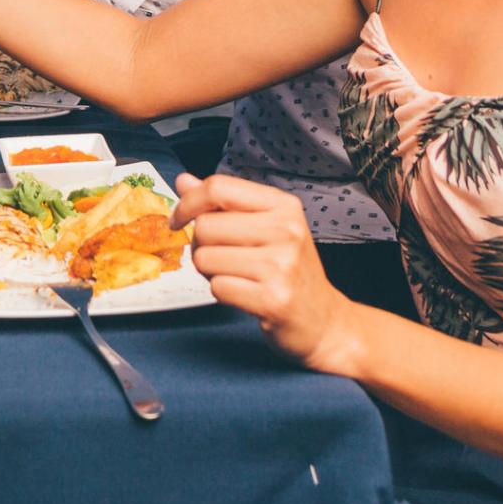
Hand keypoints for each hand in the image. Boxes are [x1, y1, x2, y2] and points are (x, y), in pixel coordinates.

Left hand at [171, 174, 355, 369]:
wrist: (324, 322)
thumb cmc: (288, 271)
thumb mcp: (264, 227)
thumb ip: (223, 204)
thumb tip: (183, 181)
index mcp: (283, 206)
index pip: (219, 188)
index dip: (188, 203)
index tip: (179, 220)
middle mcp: (286, 231)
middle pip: (205, 226)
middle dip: (200, 245)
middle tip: (220, 259)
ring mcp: (282, 266)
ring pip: (206, 258)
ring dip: (210, 272)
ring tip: (235, 276)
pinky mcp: (274, 299)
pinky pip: (217, 287)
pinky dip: (222, 293)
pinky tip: (244, 295)